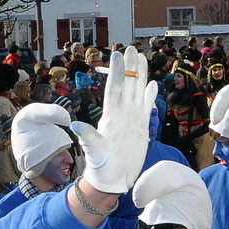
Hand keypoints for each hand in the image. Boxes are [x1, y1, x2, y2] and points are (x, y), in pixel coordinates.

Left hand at [71, 47, 158, 193]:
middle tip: (131, 48)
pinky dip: (150, 96)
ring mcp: (131, 119)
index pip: (114, 89)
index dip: (117, 73)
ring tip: (142, 59)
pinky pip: (146, 108)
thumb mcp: (94, 151)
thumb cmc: (101, 166)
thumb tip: (75, 124)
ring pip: (137, 92)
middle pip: (127, 85)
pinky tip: (153, 84)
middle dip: (129, 67)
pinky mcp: (140, 127)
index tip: (117, 56)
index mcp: (111, 116)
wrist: (112, 180)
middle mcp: (121, 114)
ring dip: (140, 76)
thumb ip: (88, 137)